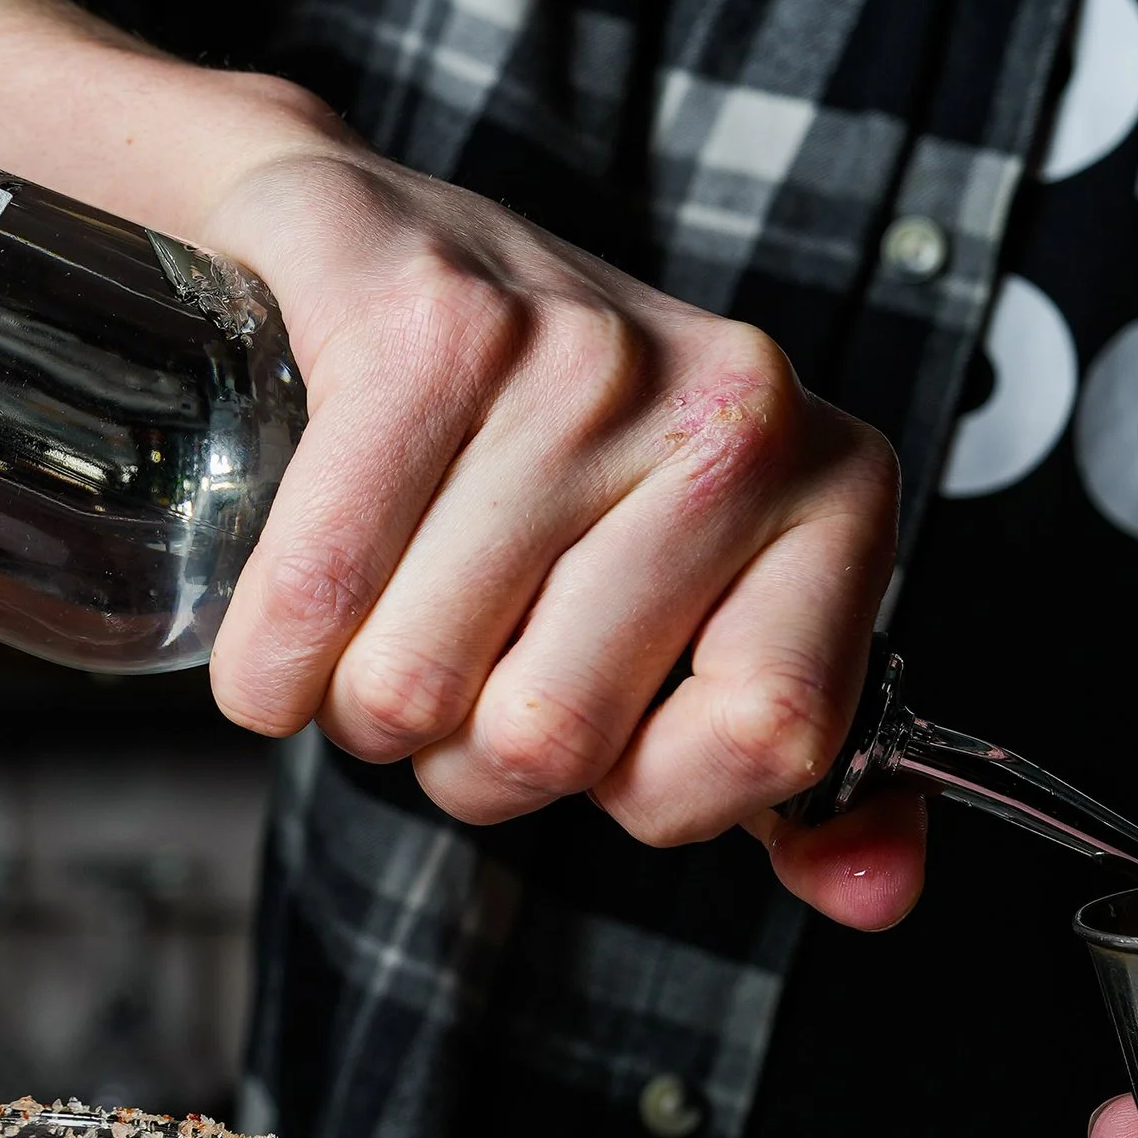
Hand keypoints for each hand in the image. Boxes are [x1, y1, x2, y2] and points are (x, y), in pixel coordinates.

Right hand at [189, 126, 923, 931]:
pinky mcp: (429, 325)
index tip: (592, 737)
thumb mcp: (690, 598)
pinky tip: (273, 646)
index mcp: (831, 488)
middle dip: (455, 756)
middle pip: (557, 735)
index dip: (642, 789)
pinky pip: (319, 594)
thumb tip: (871, 901)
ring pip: (418, 685)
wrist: (367, 236)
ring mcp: (580, 355)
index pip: (770, 739)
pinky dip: (266, 665)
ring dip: (350, 707)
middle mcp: (731, 408)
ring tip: (365, 632)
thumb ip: (792, 768)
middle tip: (440, 675)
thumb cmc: (532, 446)